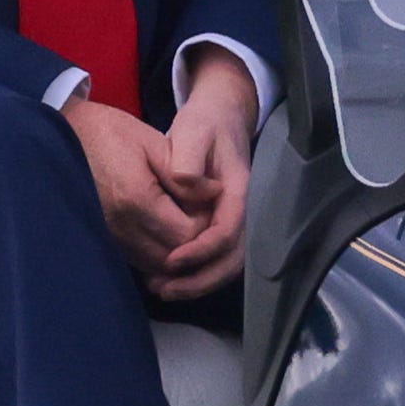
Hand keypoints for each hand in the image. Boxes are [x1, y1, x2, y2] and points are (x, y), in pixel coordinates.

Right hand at [65, 94, 202, 285]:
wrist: (64, 137)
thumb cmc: (110, 133)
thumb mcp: (154, 142)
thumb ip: (186, 175)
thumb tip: (214, 196)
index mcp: (136, 199)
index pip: (188, 234)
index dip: (205, 224)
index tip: (207, 204)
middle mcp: (121, 226)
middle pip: (174, 257)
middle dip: (194, 242)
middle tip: (197, 214)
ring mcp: (109, 237)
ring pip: (157, 266)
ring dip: (177, 252)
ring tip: (182, 221)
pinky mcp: (104, 240)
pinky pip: (139, 262)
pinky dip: (158, 254)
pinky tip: (163, 231)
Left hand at [150, 48, 257, 301]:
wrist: (221, 115)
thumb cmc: (205, 123)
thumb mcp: (195, 131)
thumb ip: (188, 160)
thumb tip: (183, 185)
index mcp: (239, 191)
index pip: (227, 233)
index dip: (201, 251)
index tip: (171, 260)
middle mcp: (243, 211)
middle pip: (232, 260)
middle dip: (200, 280)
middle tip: (165, 290)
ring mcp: (235, 219)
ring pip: (225, 264)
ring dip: (196, 283)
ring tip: (161, 290)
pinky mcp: (222, 223)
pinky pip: (215, 257)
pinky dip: (195, 273)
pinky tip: (166, 277)